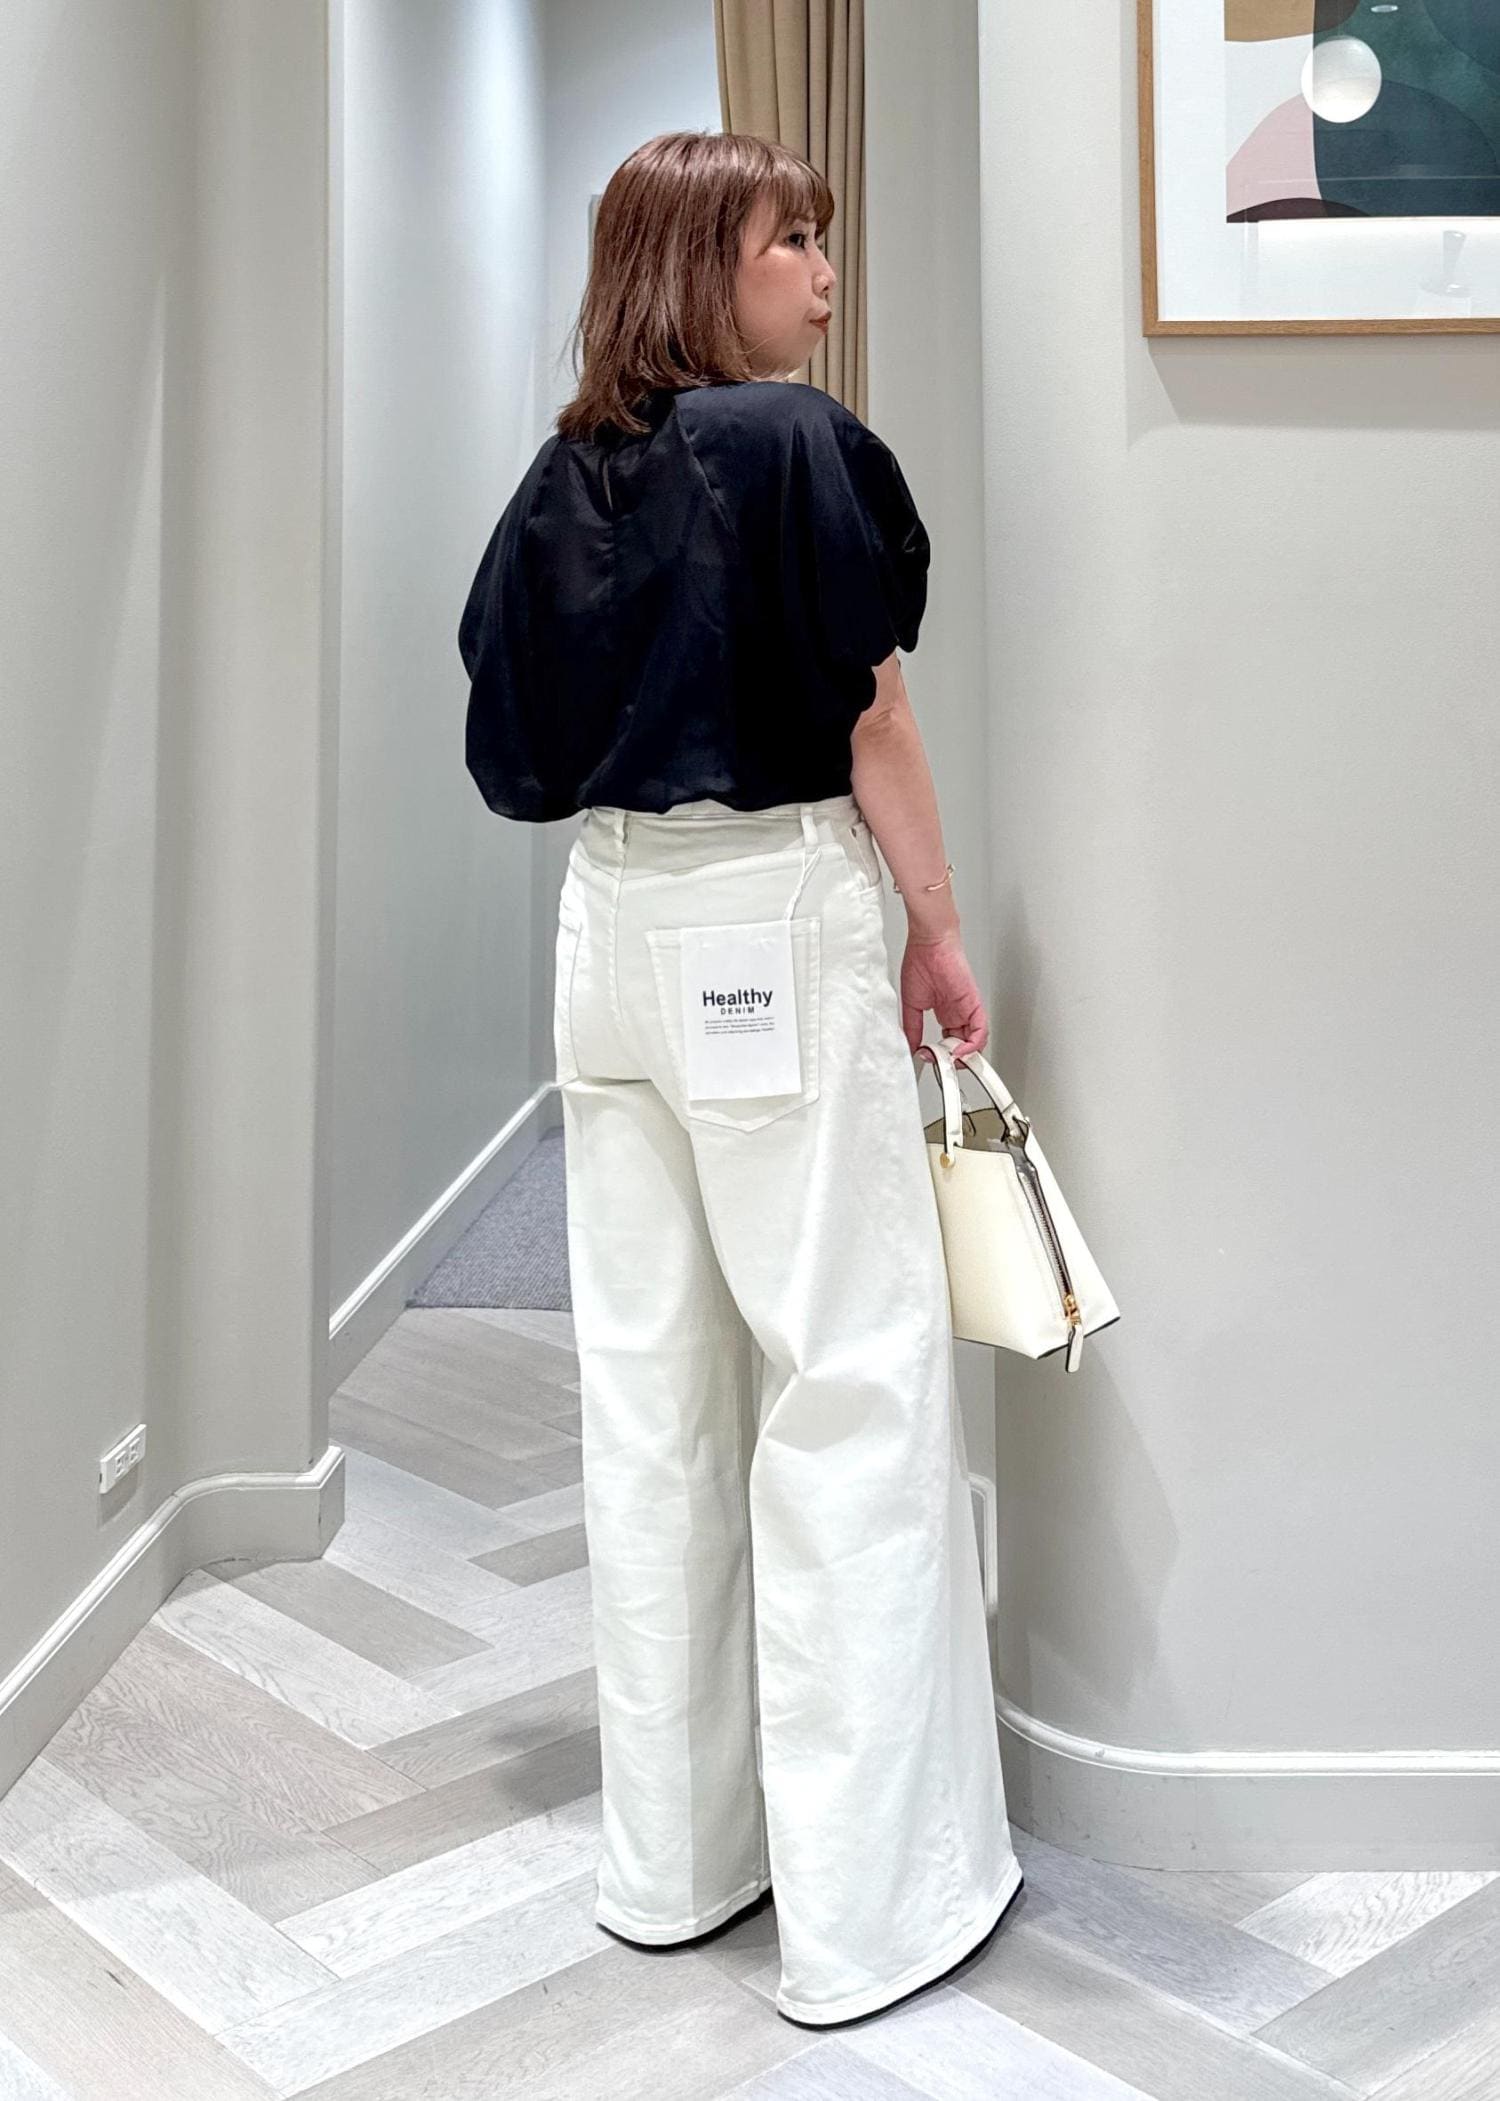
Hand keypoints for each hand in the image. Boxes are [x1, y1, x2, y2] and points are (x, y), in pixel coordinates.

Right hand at [899, 930, 987, 1058]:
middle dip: (954, 1060)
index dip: (942, 1055)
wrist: (929, 944)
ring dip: (963, 1056)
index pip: (949, 1042)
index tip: (931, 1060)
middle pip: (964, 1045)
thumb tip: (910, 1047)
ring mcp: (967, 1009)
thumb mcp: (911, 1005)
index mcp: (944, 1012)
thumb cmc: (920, 963)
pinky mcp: (974, 1004)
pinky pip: (981, 1030)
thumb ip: (912, 1028)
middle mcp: (958, 1012)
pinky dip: (973, 1045)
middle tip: (942, 1066)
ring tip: (948, 1060)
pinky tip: (960, 1051)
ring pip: (975, 1041)